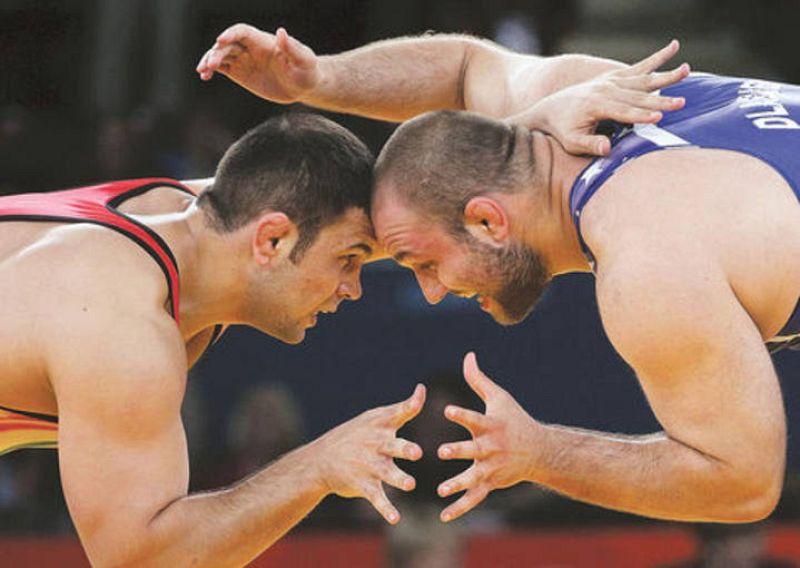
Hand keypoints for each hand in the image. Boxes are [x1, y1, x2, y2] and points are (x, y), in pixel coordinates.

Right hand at [196, 24, 319, 103]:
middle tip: (210, 65)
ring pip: (221, 55)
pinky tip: (205, 77)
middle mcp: (251, 48)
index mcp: (263, 41)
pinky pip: (222, 69)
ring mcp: (244, 60)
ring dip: (209, 61)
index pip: (242, 32)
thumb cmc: (307, 71)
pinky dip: (211, 71)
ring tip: (203, 71)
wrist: (303, 86)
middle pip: (228, 45)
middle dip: (217, 52)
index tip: (221, 40)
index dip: (231, 34)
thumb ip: (293, 48)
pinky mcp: (241, 73)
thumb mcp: (304, 60)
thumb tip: (282, 32)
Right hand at [310, 384, 425, 523]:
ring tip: (410, 484)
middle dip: (404, 448)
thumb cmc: (357, 434)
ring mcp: (369, 465)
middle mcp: (376, 444)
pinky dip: (386, 509)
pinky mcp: (364, 484)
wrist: (321, 460)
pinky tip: (395, 519)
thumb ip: (402, 408)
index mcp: (381, 425)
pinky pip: (377, 498)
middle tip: (417, 452)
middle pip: (392, 445)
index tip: (419, 399)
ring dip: (398, 478)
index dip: (410, 405)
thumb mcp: (375, 418)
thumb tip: (422, 389)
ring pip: (386, 472)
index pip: (397, 413)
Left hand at [437, 353, 539, 521]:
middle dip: (459, 451)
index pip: (475, 418)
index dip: (461, 414)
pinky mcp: (491, 483)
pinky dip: (460, 508)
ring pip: (474, 477)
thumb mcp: (499, 398)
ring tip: (441, 489)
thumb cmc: (515, 420)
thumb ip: (478, 379)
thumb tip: (467, 355)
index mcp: (491, 426)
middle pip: (474, 450)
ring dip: (458, 483)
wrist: (539, 451)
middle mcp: (492, 448)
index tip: (446, 410)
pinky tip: (443, 516)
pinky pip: (474, 498)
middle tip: (443, 451)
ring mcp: (492, 468)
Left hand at [509, 40, 689, 155]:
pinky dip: (658, 58)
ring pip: (643, 79)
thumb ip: (589, 144)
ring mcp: (611, 81)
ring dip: (666, 76)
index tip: (658, 119)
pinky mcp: (616, 77)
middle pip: (638, 96)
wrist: (551, 108)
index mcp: (596, 105)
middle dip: (660, 101)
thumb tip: (607, 148)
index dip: (640, 116)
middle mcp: (605, 89)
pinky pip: (640, 67)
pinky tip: (675, 47)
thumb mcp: (571, 142)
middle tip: (681, 103)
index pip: (623, 112)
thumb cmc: (563, 130)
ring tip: (687, 70)